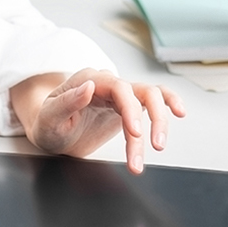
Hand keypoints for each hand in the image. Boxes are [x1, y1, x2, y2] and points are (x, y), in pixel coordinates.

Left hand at [15, 69, 185, 173]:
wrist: (53, 134)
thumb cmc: (48, 125)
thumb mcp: (48, 117)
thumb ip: (66, 102)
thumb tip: (89, 87)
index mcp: (88, 80)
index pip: (118, 88)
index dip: (131, 109)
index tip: (136, 132)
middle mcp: (107, 83)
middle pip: (141, 91)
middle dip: (152, 118)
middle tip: (154, 145)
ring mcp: (120, 94)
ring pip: (152, 96)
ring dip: (160, 121)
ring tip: (159, 146)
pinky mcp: (128, 107)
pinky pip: (154, 100)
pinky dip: (169, 103)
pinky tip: (179, 112)